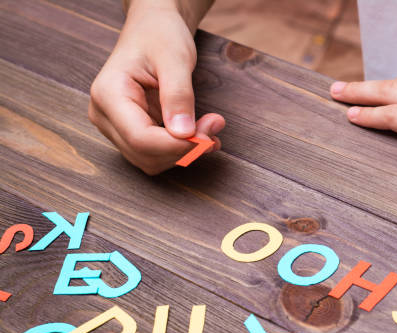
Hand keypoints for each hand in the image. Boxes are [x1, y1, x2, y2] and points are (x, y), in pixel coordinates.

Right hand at [89, 4, 223, 174]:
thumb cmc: (161, 36)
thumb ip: (179, 95)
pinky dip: (182, 150)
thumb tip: (184, 134)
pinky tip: (201, 134)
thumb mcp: (175, 59)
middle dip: (184, 148)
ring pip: (151, 161)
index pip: (140, 138)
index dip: (176, 145)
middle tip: (214, 125)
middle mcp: (104, 116)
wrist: (154, 29)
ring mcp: (116, 127)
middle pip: (145, 155)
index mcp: (107, 95)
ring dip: (185, 152)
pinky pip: (156, 155)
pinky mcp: (131, 133)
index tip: (208, 134)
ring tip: (210, 127)